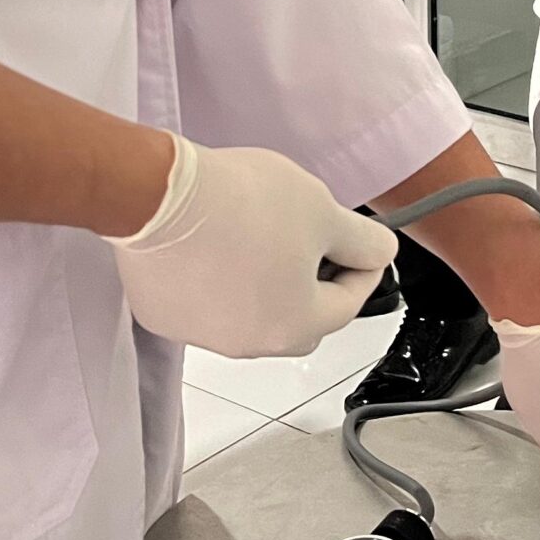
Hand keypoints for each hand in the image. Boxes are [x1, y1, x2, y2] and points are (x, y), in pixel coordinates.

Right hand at [108, 134, 395, 358]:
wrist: (159, 195)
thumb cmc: (239, 203)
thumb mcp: (322, 210)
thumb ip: (362, 240)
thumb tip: (380, 251)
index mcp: (297, 326)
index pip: (347, 302)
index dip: (362, 266)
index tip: (363, 243)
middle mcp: (251, 344)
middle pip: (300, 315)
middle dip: (312, 280)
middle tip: (311, 239)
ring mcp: (202, 334)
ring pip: (250, 312)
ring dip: (262, 282)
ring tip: (256, 232)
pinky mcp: (164, 316)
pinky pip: (204, 304)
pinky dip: (216, 280)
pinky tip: (213, 242)